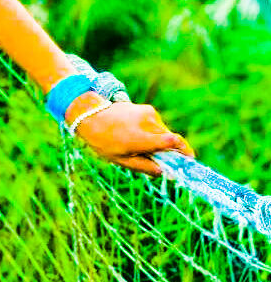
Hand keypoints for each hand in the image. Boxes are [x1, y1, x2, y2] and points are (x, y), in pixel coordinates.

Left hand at [74, 101, 193, 176]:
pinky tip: (138, 133)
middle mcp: (147, 123)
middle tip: (163, 160)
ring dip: (160, 140)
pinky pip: (157, 124)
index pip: (171, 142)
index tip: (190, 161)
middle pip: (170, 140)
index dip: (185, 151)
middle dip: (172, 151)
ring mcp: (148, 113)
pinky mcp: (148, 109)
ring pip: (164, 132)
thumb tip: (167, 173)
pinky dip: (153, 131)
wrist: (91, 115)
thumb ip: (146, 167)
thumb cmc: (104, 142)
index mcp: (140, 138)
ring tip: (141, 144)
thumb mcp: (121, 160)